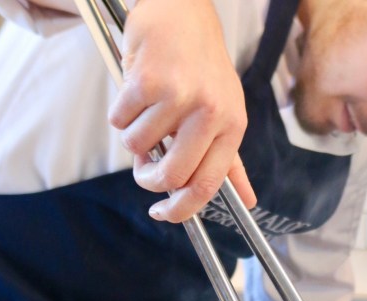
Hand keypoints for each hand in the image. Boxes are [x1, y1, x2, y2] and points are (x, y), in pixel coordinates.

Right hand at [108, 0, 255, 221]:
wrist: (183, 10)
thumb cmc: (202, 66)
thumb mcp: (225, 113)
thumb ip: (230, 160)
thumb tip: (246, 200)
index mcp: (232, 126)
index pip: (209, 184)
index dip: (183, 209)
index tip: (164, 214)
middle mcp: (210, 113)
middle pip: (171, 176)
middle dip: (148, 179)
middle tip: (144, 167)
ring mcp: (179, 97)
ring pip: (138, 147)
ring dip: (133, 136)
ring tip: (146, 111)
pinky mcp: (148, 82)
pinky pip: (120, 120)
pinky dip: (120, 112)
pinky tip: (136, 91)